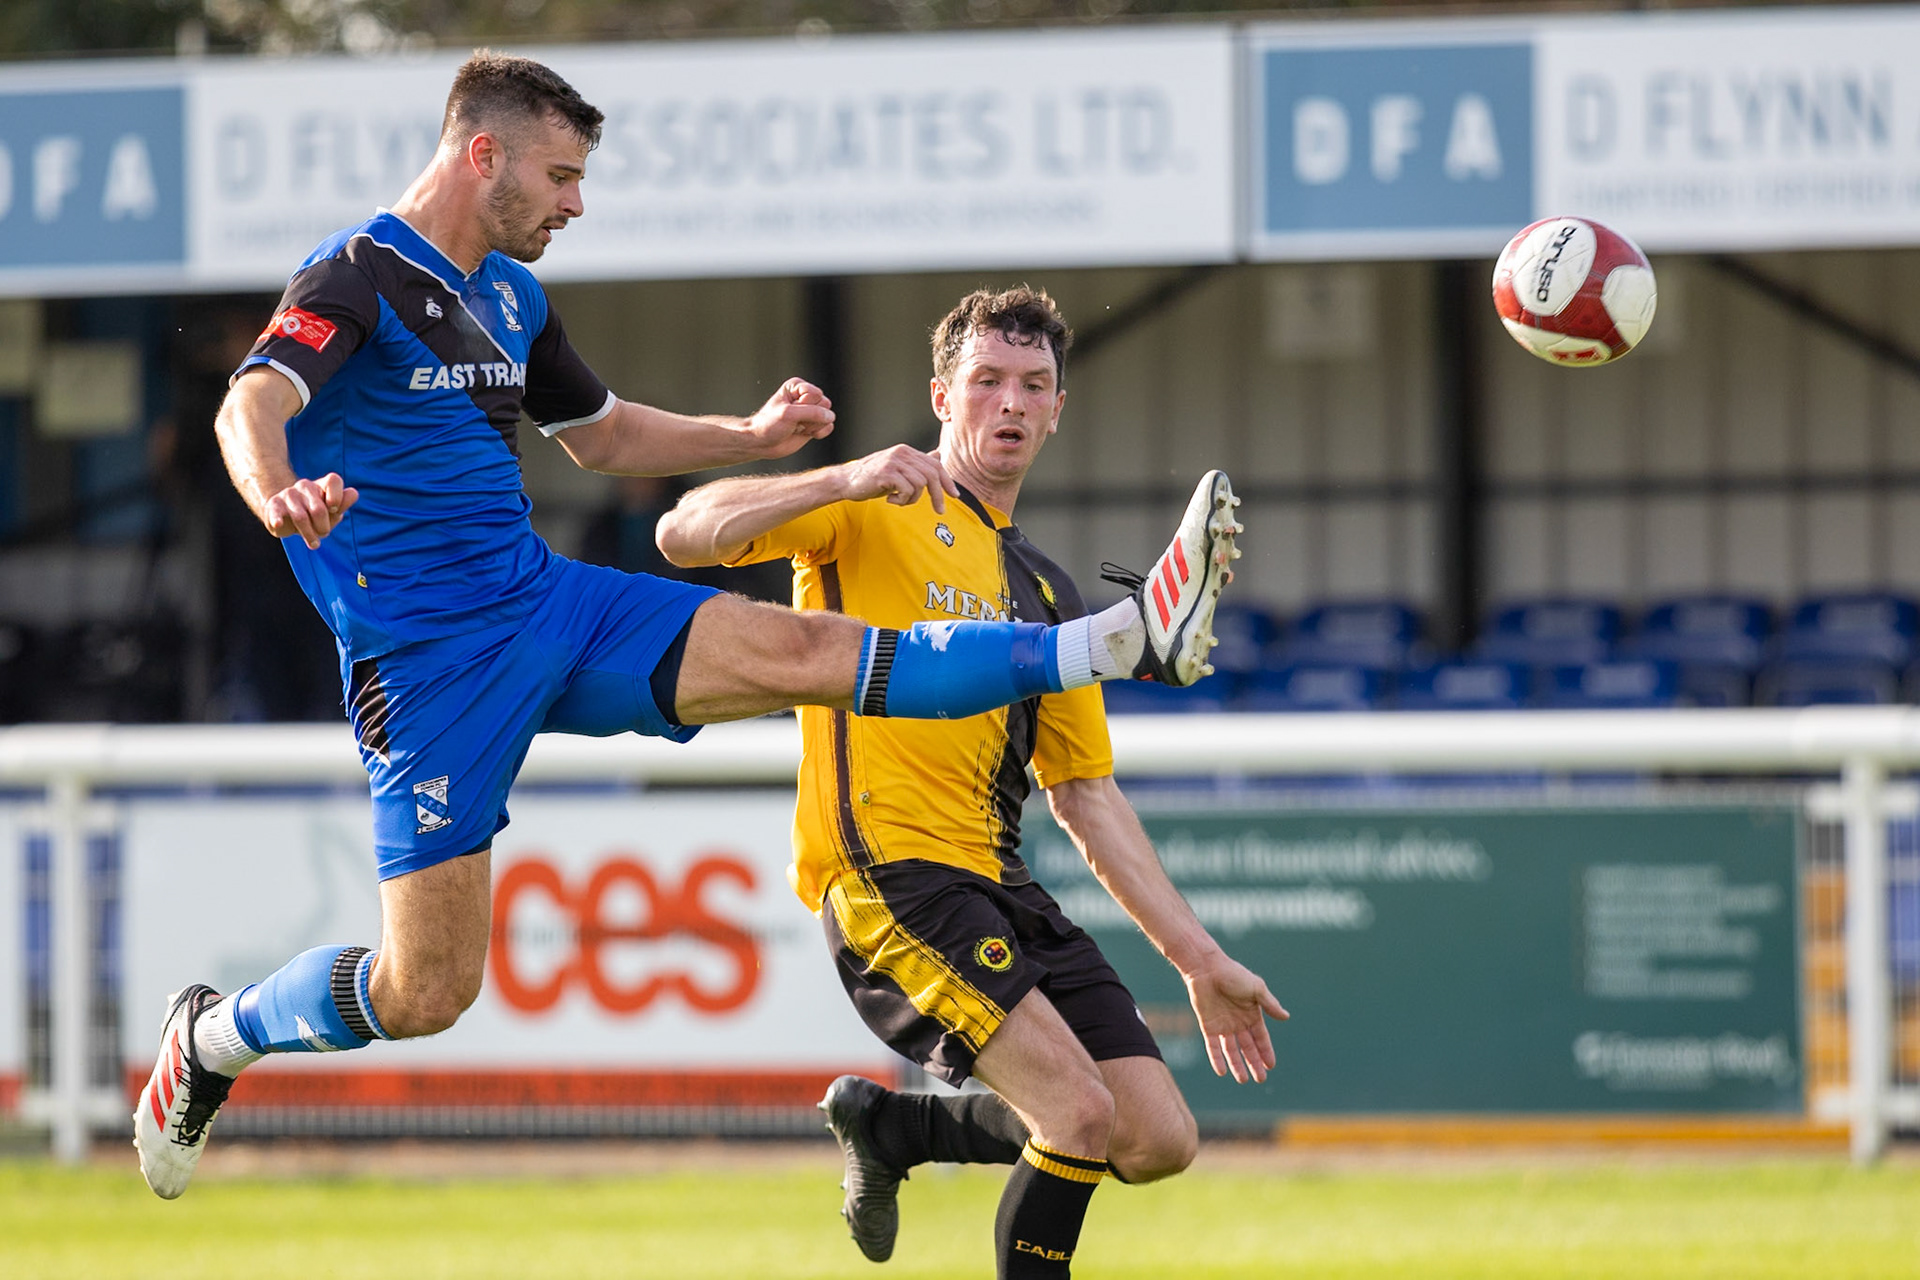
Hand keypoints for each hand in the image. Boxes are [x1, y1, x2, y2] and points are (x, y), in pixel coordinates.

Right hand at [264, 473, 357, 548]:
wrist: (286, 516)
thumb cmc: (315, 515)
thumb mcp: (332, 512)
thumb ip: (343, 503)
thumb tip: (353, 493)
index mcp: (322, 485)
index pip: (334, 480)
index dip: (337, 496)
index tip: (334, 509)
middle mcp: (305, 486)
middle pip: (319, 509)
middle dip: (323, 527)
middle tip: (323, 533)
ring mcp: (289, 494)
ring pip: (301, 517)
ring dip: (309, 535)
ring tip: (314, 544)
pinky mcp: (274, 505)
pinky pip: (276, 513)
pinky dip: (277, 519)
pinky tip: (278, 524)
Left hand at [743, 377, 835, 458]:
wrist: (762, 443)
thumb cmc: (770, 424)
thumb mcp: (788, 414)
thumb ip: (812, 413)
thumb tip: (831, 417)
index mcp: (798, 386)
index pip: (815, 394)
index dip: (804, 405)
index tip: (789, 411)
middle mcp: (806, 396)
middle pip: (825, 404)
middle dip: (810, 417)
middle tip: (794, 421)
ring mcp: (811, 411)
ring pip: (828, 416)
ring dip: (813, 426)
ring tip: (797, 427)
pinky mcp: (815, 424)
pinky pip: (829, 427)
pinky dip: (819, 433)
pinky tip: (804, 434)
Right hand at [839, 445, 957, 512]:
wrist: (847, 481)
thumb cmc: (874, 478)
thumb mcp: (899, 470)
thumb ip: (918, 464)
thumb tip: (938, 456)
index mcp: (907, 451)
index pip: (935, 464)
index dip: (947, 480)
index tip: (954, 495)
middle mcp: (902, 453)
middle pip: (932, 474)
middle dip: (938, 495)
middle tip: (940, 511)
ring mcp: (894, 462)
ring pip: (920, 484)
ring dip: (912, 499)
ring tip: (900, 501)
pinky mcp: (886, 473)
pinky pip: (906, 490)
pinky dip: (902, 500)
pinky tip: (890, 500)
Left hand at [1182, 954, 1287, 1084]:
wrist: (1206, 968)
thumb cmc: (1233, 974)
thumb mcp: (1256, 989)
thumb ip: (1269, 1004)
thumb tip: (1286, 1017)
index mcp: (1251, 1013)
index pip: (1261, 1037)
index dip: (1266, 1051)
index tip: (1271, 1066)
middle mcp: (1238, 1022)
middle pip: (1247, 1047)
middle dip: (1254, 1063)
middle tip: (1261, 1079)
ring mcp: (1222, 1025)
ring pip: (1231, 1050)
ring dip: (1237, 1065)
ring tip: (1243, 1080)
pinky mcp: (1208, 1026)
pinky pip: (1212, 1046)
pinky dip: (1217, 1059)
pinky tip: (1222, 1072)